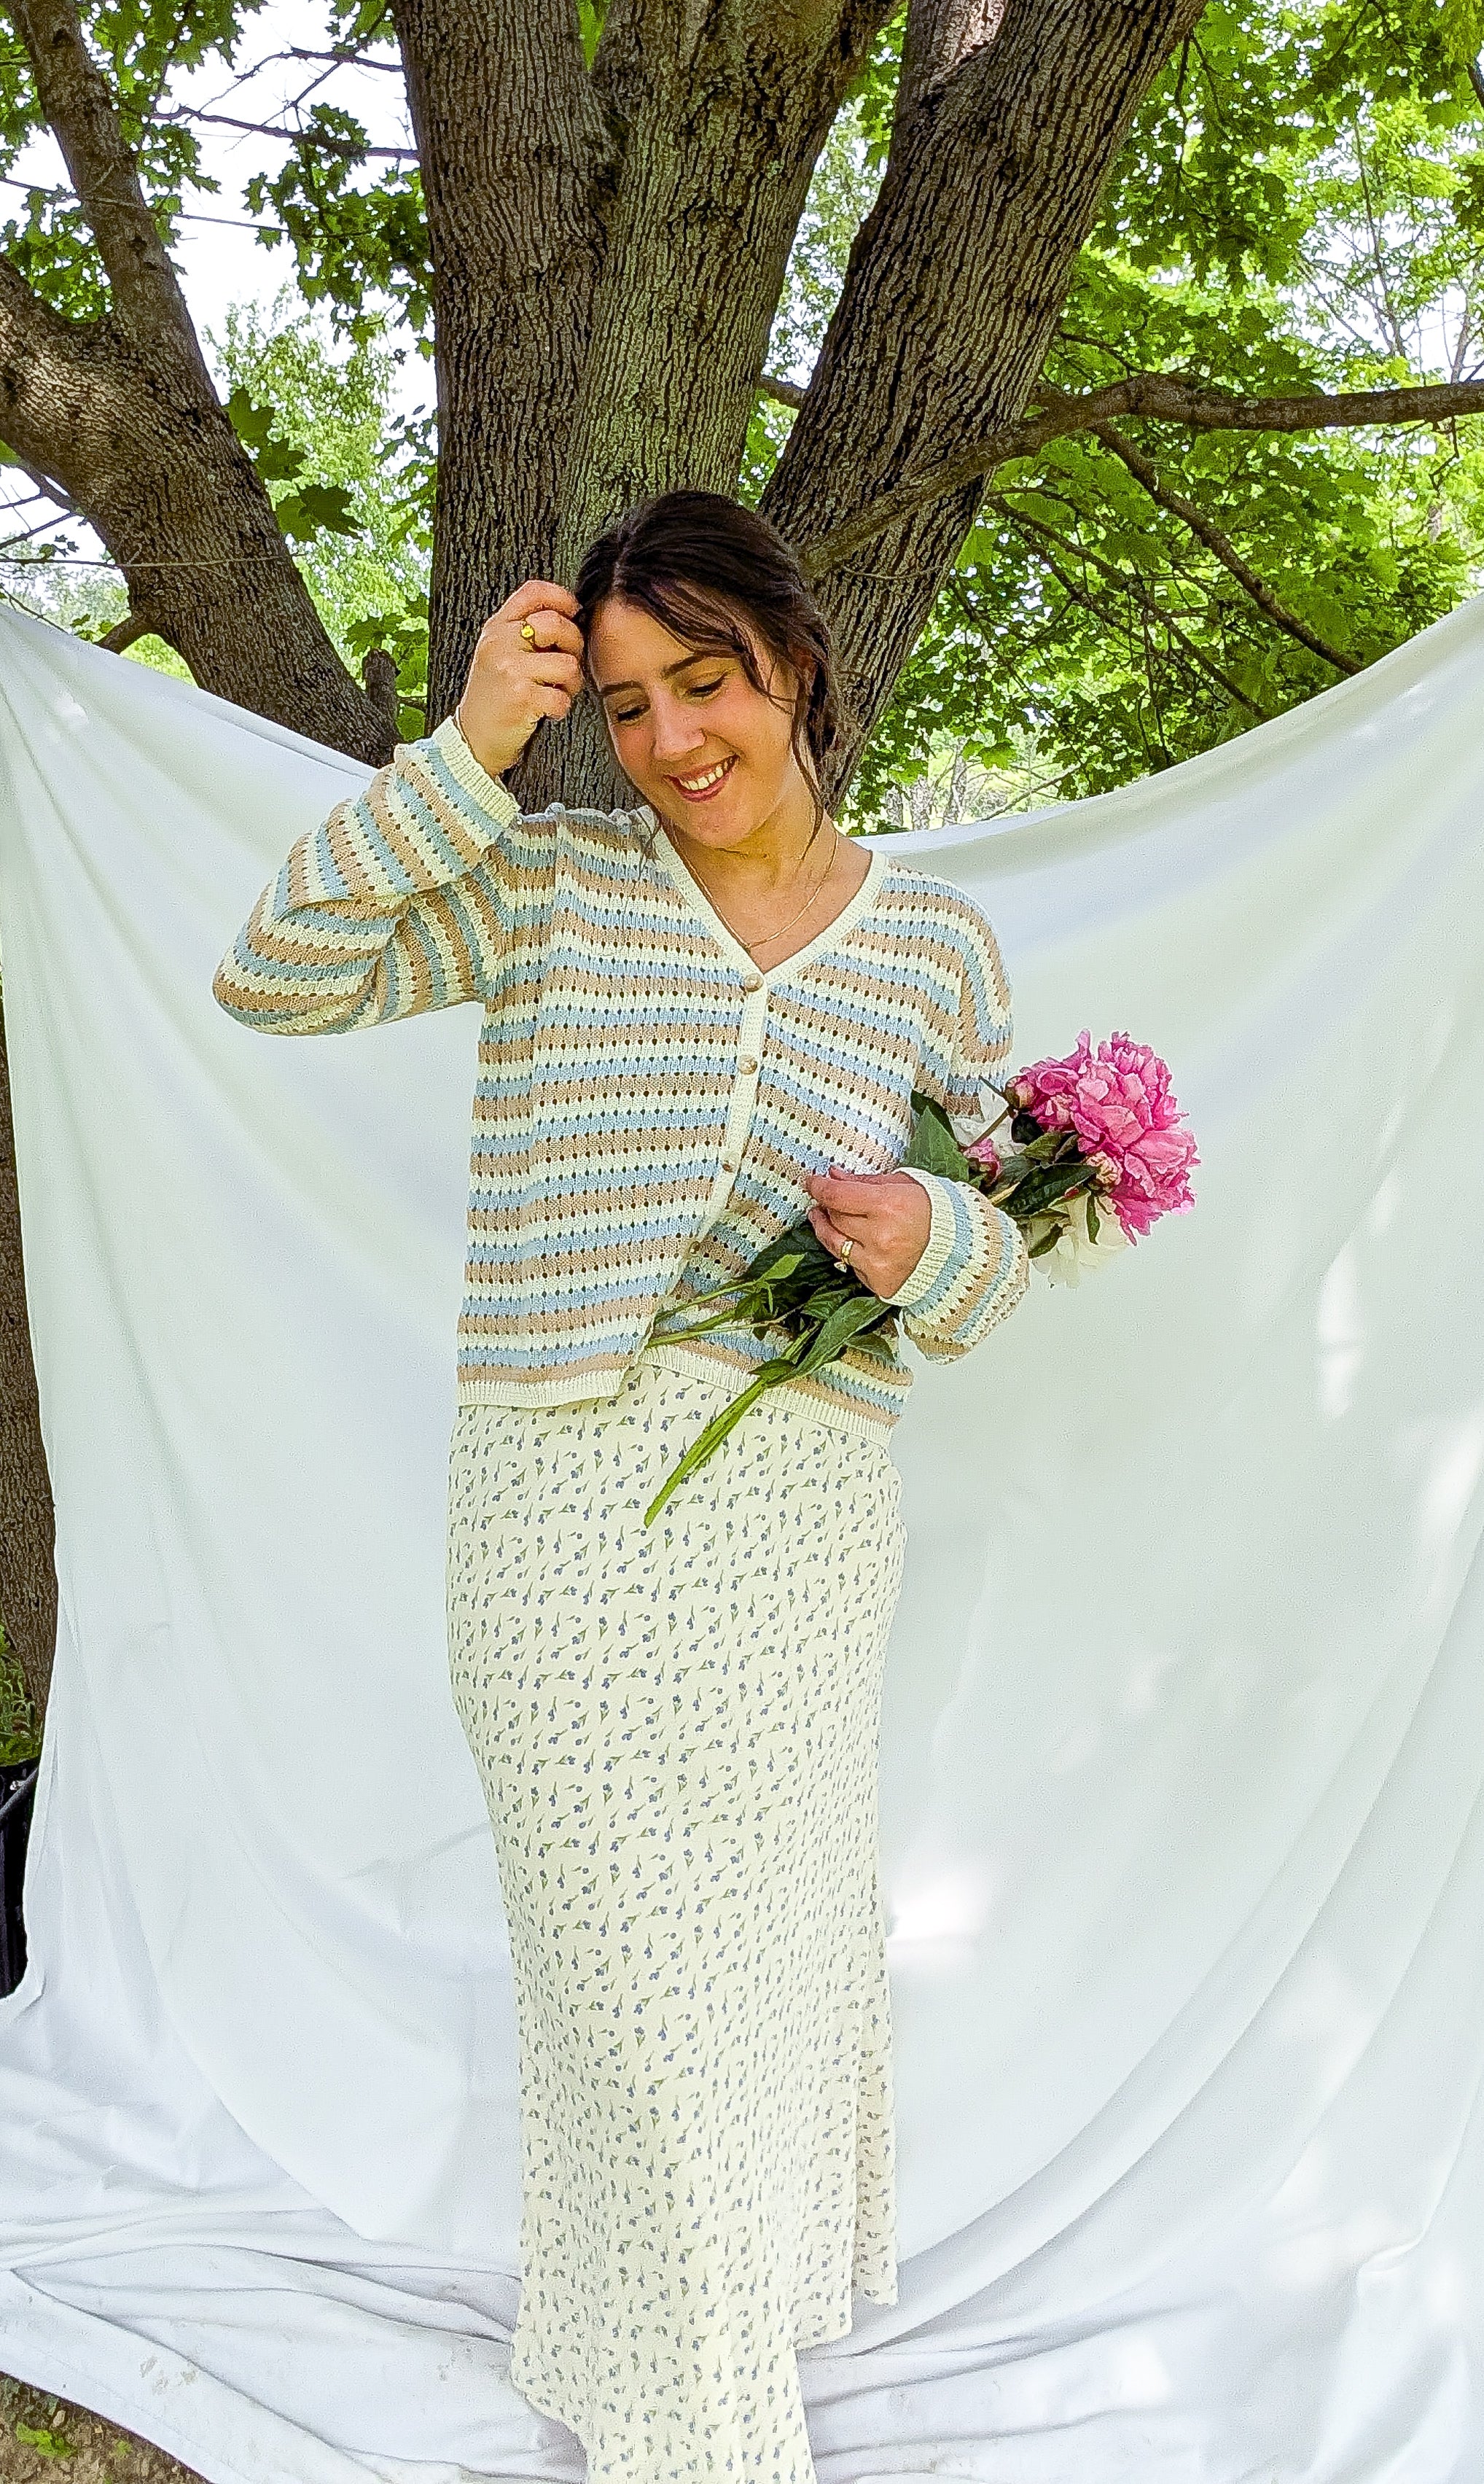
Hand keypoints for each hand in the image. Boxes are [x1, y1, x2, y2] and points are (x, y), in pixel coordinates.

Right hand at [454, 579, 584, 777]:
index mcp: (497, 627)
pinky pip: (562, 697)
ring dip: (571, 683)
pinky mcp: (521, 697)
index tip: (573, 612)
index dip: (562, 598)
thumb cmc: (492, 697)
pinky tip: (547, 710)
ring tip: (556, 691)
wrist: (472, 739)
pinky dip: (561, 708)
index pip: (533, 592)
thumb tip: (569, 616)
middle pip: (556, 624)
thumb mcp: (498, 653)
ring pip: (567, 663)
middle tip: (566, 664)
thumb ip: (523, 630)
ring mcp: (510, 669)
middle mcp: (500, 643)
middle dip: (573, 645)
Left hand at [802, 1167, 931, 1299]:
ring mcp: (878, 1263)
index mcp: (888, 1206)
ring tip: (823, 1218)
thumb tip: (835, 1176)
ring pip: (835, 1244)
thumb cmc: (939, 1214)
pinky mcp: (879, 1283)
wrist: (964, 1252)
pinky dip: (851, 1252)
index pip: (836, 1196)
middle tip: (826, 1199)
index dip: (819, 1187)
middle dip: (827, 1206)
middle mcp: (880, 1237)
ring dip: (825, 1229)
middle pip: (835, 1218)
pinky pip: (853, 1265)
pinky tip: (855, 1242)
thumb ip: (867, 1182)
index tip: (814, 1182)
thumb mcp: (906, 1185)